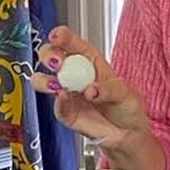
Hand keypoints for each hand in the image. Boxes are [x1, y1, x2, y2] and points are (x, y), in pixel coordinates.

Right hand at [30, 26, 149, 149]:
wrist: (126, 133)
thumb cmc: (126, 106)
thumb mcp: (124, 92)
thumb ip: (107, 89)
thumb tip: (90, 90)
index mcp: (88, 59)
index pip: (71, 42)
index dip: (61, 36)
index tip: (56, 36)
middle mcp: (73, 73)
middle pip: (50, 56)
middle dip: (49, 56)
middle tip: (57, 64)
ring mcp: (66, 92)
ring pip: (42, 80)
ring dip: (44, 80)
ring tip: (56, 85)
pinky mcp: (64, 111)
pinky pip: (55, 105)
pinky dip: (58, 102)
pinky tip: (65, 98)